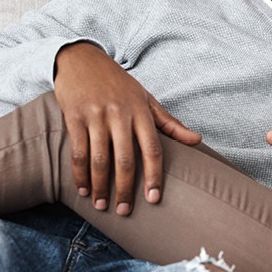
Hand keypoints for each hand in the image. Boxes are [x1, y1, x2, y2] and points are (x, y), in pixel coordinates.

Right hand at [54, 42, 201, 214]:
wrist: (82, 60)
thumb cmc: (118, 83)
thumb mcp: (146, 98)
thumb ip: (169, 123)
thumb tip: (197, 141)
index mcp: (141, 112)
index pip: (153, 149)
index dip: (154, 176)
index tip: (154, 199)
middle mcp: (120, 114)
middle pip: (126, 159)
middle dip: (126, 189)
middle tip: (125, 211)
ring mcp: (96, 116)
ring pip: (100, 159)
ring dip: (100, 186)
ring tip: (102, 205)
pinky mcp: (74, 117)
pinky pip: (78, 152)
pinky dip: (80, 174)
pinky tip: (83, 190)